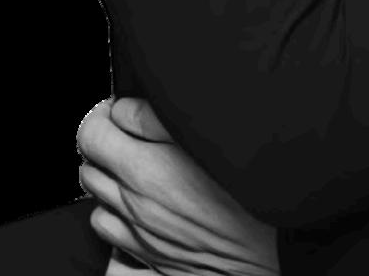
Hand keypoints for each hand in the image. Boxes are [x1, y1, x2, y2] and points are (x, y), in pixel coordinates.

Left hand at [76, 96, 281, 275]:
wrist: (278, 245)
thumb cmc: (251, 186)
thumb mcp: (206, 133)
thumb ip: (154, 116)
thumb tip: (123, 108)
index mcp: (143, 170)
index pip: (90, 135)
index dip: (102, 116)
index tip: (119, 111)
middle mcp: (135, 206)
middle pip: (89, 169)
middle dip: (104, 147)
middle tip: (130, 136)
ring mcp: (141, 237)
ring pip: (97, 205)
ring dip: (109, 184)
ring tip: (136, 171)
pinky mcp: (153, 260)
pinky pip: (110, 239)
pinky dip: (116, 220)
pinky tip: (138, 208)